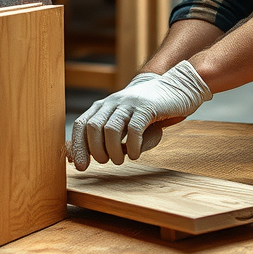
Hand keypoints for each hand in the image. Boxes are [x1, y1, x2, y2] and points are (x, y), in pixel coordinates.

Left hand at [68, 61, 211, 169]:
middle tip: (105, 161)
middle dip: (96, 150)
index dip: (78, 146)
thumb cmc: (146, 112)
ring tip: (120, 160)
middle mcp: (113, 102)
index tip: (80, 166)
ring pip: (111, 129)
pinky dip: (132, 147)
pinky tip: (134, 155)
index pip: (81, 124)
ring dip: (113, 151)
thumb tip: (87, 157)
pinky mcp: (146, 107)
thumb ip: (108, 136)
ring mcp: (129, 103)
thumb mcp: (125, 121)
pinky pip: (134, 129)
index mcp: (103, 106)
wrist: (174, 87)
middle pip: (93, 127)